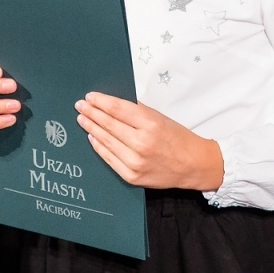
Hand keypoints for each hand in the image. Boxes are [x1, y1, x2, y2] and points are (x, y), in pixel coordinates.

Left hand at [74, 92, 223, 189]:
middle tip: (80, 106)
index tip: (90, 97)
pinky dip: (98, 146)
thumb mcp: (161, 118)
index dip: (101, 102)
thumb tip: (114, 104)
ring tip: (82, 119)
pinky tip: (93, 137)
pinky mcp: (132, 175)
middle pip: (108, 124)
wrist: (193, 165)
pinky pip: (109, 158)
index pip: (118, 109)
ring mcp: (135, 161)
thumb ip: (138, 111)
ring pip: (106, 141)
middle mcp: (141, 143)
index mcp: (150, 124)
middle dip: (92, 113)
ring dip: (91, 128)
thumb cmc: (178, 139)